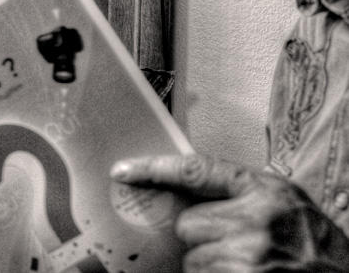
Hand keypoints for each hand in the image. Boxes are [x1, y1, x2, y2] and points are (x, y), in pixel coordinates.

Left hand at [110, 154, 348, 271]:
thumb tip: (181, 188)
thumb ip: (237, 190)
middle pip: (187, 224)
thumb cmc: (310, 242)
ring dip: (209, 264)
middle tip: (234, 243)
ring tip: (245, 266)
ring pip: (192, 258)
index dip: (154, 169)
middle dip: (202, 236)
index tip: (122, 171)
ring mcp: (248, 258)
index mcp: (263, 190)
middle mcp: (254, 221)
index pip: (196, 171)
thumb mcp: (281, 200)